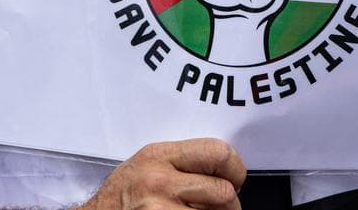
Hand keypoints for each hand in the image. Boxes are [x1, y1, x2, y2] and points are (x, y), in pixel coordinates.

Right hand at [82, 139, 244, 209]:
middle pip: (224, 192)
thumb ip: (183, 163)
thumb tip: (226, 171)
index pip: (219, 153)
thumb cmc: (122, 197)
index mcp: (159, 156)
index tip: (233, 180)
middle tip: (220, 208)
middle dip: (229, 206)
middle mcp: (159, 181)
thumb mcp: (147, 165)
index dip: (235, 169)